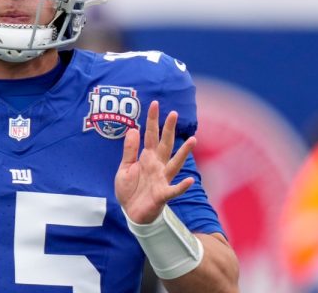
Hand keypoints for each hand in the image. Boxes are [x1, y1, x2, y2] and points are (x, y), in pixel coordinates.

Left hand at [115, 100, 196, 223]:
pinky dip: (182, 186)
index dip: (152, 121)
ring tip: (193, 140)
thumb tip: (133, 129)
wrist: (130, 213)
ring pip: (175, 163)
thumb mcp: (124, 168)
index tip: (155, 104)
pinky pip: (173, 190)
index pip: (150, 136)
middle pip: (165, 144)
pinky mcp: (162, 194)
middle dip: (169, 129)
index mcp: (147, 158)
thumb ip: (129, 150)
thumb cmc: (130, 190)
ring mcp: (162, 179)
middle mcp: (157, 166)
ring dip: (183, 153)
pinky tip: (190, 180)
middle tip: (174, 113)